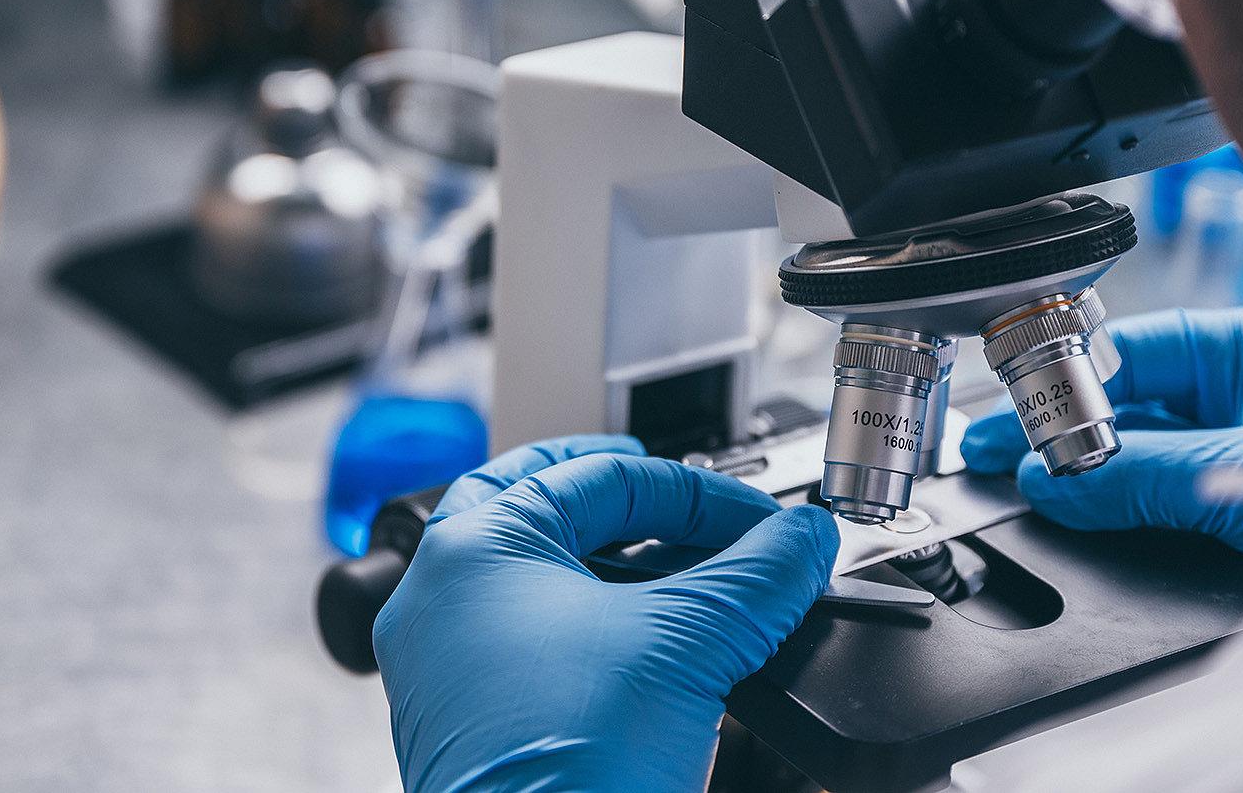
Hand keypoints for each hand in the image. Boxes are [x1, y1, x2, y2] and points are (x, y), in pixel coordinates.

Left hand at [373, 435, 838, 792]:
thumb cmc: (572, 768)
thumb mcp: (689, 644)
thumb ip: (757, 575)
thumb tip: (800, 540)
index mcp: (475, 549)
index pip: (602, 479)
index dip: (698, 494)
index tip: (761, 522)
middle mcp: (441, 599)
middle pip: (533, 504)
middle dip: (606, 492)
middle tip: (658, 483)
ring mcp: (446, 664)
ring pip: (523, 574)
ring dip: (596, 557)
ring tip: (660, 559)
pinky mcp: (469, 722)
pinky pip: (521, 640)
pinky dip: (581, 622)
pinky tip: (635, 640)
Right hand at [961, 302, 1242, 565]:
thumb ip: (1140, 478)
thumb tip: (1055, 480)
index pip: (1134, 348)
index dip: (1069, 382)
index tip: (1018, 416)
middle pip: (1133, 395)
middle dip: (1062, 421)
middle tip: (993, 444)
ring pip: (1149, 441)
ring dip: (1089, 459)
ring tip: (1021, 472)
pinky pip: (1173, 479)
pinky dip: (1126, 492)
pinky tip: (1084, 501)